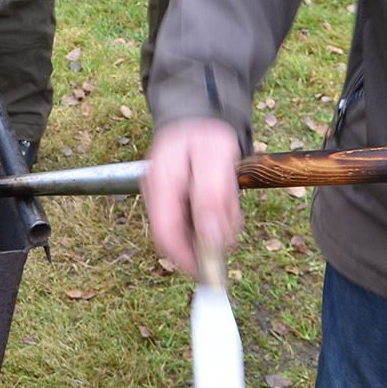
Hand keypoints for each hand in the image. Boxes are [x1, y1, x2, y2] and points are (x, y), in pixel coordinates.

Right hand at [143, 116, 242, 278]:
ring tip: (228, 203)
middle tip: (230, 224)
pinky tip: (222, 203)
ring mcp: (163, 197)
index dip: (187, 259)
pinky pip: (192, 221)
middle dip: (206, 241)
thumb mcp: (215, 158)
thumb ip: (211, 196)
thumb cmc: (206, 134)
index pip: (166, 235)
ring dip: (213, 228)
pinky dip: (211, 219)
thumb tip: (211, 239)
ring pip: (187, 231)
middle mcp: (156, 193)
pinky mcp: (173, 199)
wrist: (198, 115)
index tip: (212, 271)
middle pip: (177, 236)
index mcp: (160, 183)